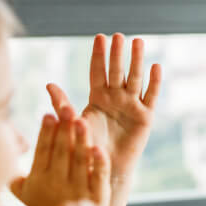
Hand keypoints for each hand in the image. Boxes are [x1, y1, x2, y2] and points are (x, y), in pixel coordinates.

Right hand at [10, 112, 109, 205]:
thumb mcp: (27, 194)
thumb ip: (16, 176)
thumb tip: (0, 157)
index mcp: (39, 181)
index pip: (43, 152)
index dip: (46, 133)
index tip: (49, 115)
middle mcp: (57, 185)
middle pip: (61, 153)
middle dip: (64, 130)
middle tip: (67, 109)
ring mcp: (78, 191)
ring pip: (80, 161)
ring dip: (81, 140)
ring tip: (82, 121)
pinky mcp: (98, 198)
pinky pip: (99, 177)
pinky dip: (100, 164)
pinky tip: (99, 149)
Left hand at [55, 33, 161, 189]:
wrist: (105, 169)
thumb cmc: (87, 148)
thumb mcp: (74, 124)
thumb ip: (63, 104)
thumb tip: (49, 84)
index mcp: (97, 97)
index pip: (98, 71)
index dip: (99, 55)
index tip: (100, 37)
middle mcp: (115, 98)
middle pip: (117, 71)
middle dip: (118, 54)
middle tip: (120, 36)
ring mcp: (131, 106)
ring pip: (135, 78)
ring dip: (136, 60)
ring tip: (138, 42)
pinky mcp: (145, 117)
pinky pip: (151, 96)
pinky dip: (154, 82)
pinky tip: (156, 67)